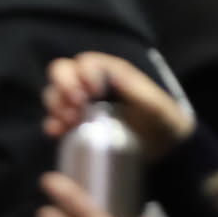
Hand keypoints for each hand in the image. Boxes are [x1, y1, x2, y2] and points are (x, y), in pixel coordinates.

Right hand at [43, 53, 192, 156]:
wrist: (165, 154)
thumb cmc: (163, 123)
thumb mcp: (157, 107)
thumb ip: (139, 91)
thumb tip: (113, 75)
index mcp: (110, 72)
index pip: (86, 62)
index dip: (84, 73)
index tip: (92, 92)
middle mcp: (91, 85)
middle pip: (63, 72)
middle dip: (63, 85)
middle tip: (75, 105)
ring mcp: (81, 105)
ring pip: (55, 93)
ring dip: (56, 104)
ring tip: (67, 121)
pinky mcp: (76, 127)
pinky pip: (55, 119)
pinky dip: (52, 123)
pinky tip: (55, 132)